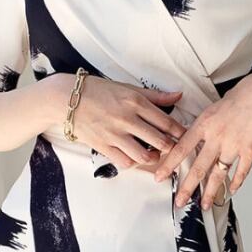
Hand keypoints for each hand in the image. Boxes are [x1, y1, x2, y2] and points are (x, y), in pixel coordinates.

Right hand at [53, 72, 187, 169]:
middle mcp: (127, 119)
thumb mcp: (127, 88)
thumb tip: (178, 96)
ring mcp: (114, 134)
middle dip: (171, 148)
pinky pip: (124, 162)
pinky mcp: (102, 146)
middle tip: (173, 148)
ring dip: (153, 158)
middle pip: (160, 141)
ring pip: (144, 155)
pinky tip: (135, 158)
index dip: (180, 132)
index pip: (166, 122)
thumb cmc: (98, 91)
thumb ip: (154, 96)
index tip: (185, 136)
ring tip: (154, 155)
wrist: (66, 99)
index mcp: (136, 102)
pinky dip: (133, 163)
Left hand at [153, 65, 251, 208]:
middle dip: (186, 188)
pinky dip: (236, 183)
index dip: (169, 165)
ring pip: (218, 174)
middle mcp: (217, 136)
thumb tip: (203, 131)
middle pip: (198, 167)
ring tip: (204, 205)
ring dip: (210, 192)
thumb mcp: (220, 103)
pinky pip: (241, 171)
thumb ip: (210, 121)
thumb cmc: (250, 90)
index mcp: (206, 122)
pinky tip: (231, 191)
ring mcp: (235, 145)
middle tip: (179, 201)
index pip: (181, 148)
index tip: (159, 176)